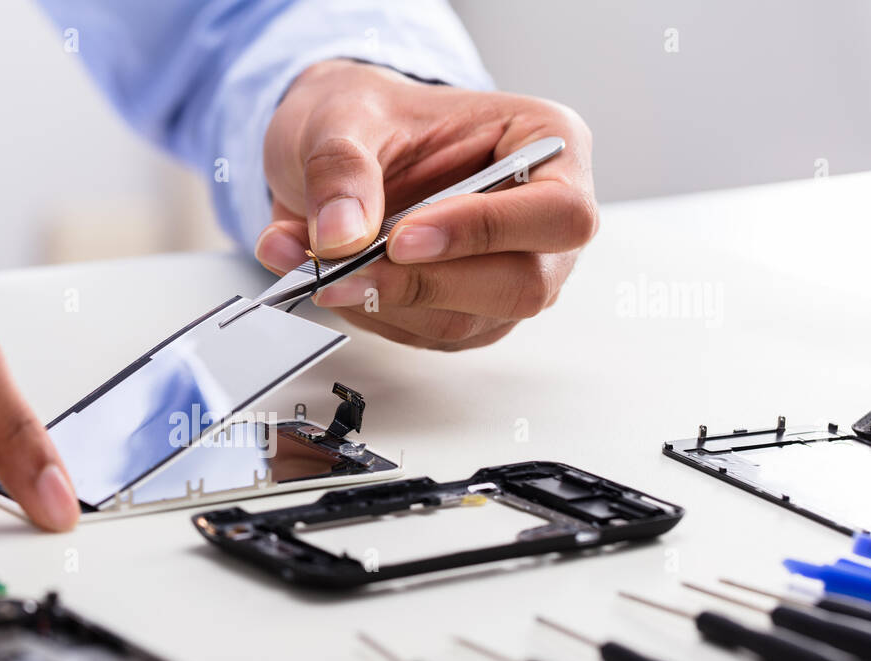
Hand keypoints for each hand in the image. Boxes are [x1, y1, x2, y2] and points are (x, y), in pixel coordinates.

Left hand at [256, 60, 597, 349]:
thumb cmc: (369, 116)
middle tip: (342, 272)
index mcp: (547, 142)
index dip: (484, 232)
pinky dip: (368, 314)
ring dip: (381, 304)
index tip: (402, 239)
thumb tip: (343, 237)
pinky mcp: (467, 311)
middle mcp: (541, 219)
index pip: (557, 212)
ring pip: (465, 321)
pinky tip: (328, 281)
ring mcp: (510, 273)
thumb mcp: (342, 115)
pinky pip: (425, 335)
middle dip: (424, 285)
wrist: (339, 147)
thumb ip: (341, 168)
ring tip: (312, 270)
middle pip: (522, 285)